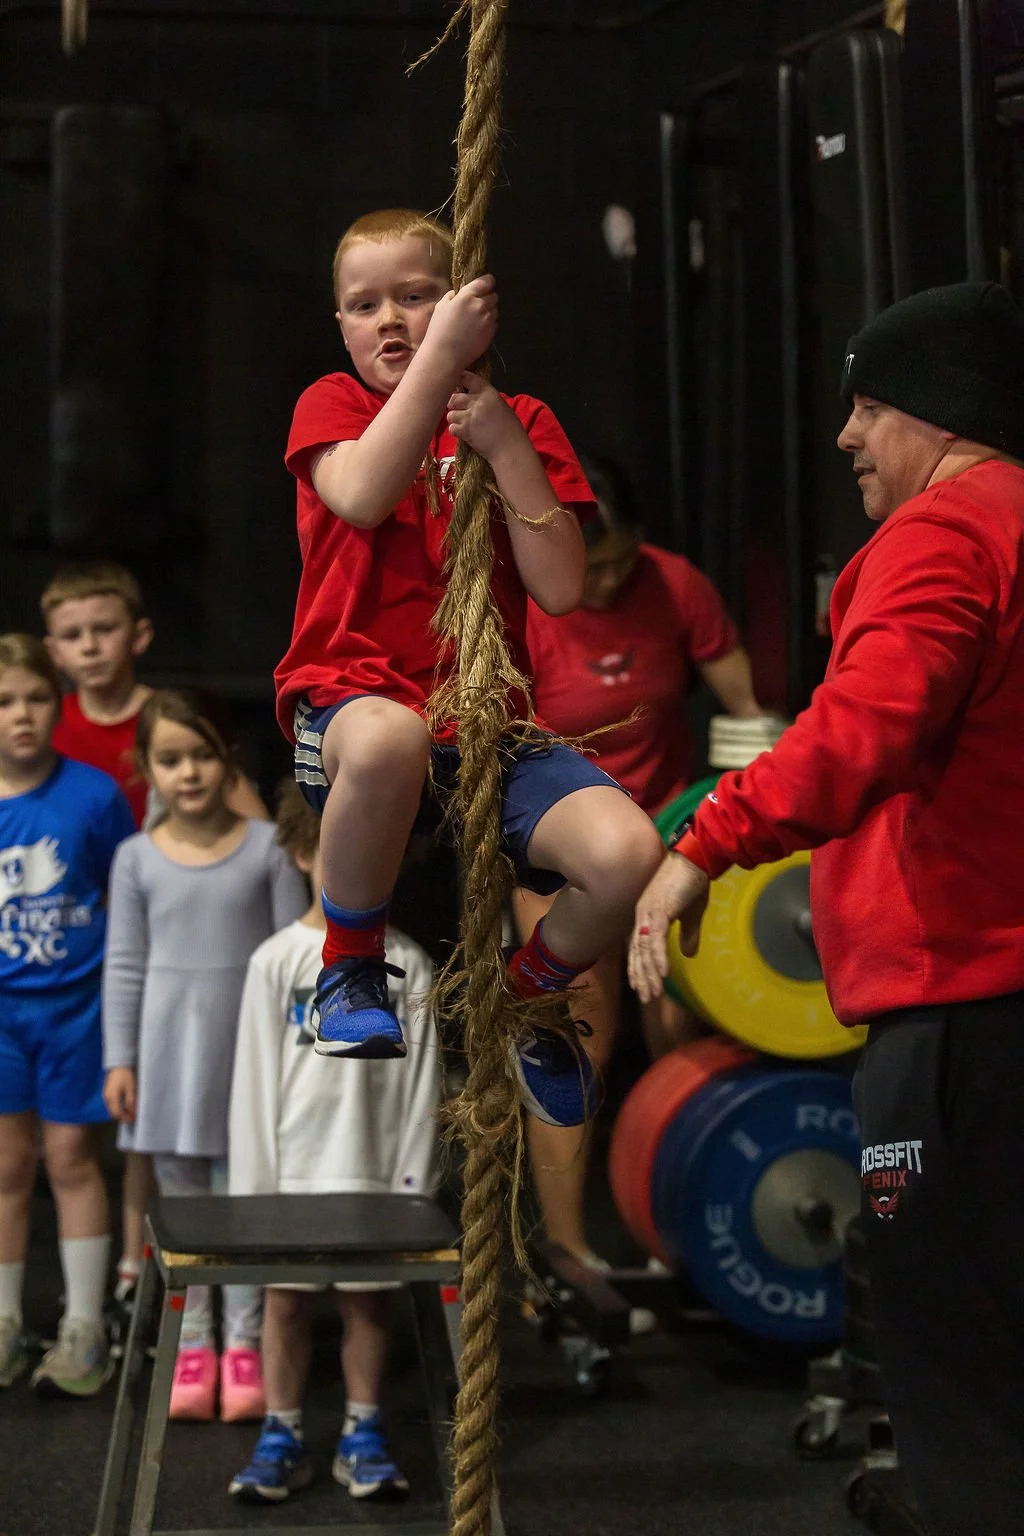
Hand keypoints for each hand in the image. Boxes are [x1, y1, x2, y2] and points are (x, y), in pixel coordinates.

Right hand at [104, 1066, 136, 1123]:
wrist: (119, 1064)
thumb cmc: (126, 1075)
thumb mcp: (131, 1089)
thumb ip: (131, 1102)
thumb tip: (133, 1112)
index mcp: (112, 1098)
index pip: (118, 1114)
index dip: (126, 1118)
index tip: (135, 1118)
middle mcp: (106, 1098)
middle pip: (114, 1113)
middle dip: (123, 1116)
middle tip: (133, 1116)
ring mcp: (106, 1095)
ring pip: (112, 1109)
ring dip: (121, 1112)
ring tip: (131, 1111)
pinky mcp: (107, 1092)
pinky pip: (112, 1104)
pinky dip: (118, 1107)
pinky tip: (126, 1105)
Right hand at [423, 274, 497, 372]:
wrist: (445, 355)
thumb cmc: (439, 331)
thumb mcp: (441, 307)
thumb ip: (452, 296)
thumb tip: (457, 293)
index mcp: (466, 296)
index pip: (486, 281)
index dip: (487, 281)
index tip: (486, 284)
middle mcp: (480, 305)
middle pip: (493, 295)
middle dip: (487, 298)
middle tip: (476, 306)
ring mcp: (487, 319)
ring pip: (495, 309)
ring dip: (489, 311)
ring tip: (475, 320)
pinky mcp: (491, 332)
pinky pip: (495, 322)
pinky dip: (489, 323)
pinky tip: (476, 330)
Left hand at [446, 371, 522, 459]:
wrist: (511, 449)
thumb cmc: (510, 430)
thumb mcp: (501, 406)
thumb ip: (485, 399)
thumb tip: (470, 395)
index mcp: (489, 393)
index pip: (468, 378)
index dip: (459, 381)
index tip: (456, 386)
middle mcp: (478, 402)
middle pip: (454, 397)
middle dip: (453, 404)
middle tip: (458, 410)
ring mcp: (471, 416)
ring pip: (450, 413)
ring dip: (454, 419)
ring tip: (463, 424)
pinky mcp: (466, 431)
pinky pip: (452, 427)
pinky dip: (456, 431)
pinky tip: (464, 434)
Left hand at [628, 853, 709, 1002]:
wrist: (695, 857)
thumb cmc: (693, 881)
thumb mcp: (692, 913)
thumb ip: (689, 934)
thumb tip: (688, 955)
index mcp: (647, 915)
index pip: (638, 947)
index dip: (638, 967)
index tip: (640, 987)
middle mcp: (643, 915)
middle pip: (637, 952)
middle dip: (641, 977)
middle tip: (645, 998)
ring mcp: (649, 913)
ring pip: (644, 949)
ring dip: (649, 973)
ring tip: (653, 994)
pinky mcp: (660, 910)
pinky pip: (656, 939)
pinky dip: (658, 958)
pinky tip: (663, 974)